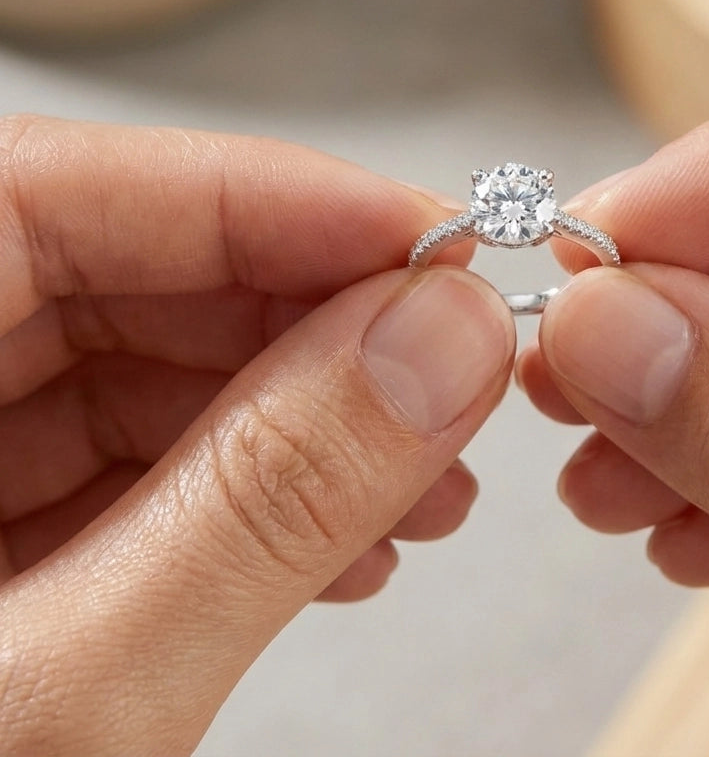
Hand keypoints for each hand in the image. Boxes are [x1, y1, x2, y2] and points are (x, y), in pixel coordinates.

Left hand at [0, 117, 514, 756]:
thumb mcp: (67, 710)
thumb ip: (268, 499)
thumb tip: (443, 341)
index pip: (59, 193)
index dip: (274, 200)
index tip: (439, 243)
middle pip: (118, 273)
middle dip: (315, 322)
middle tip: (458, 371)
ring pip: (142, 367)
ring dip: (305, 414)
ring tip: (428, 479)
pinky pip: (133, 461)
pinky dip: (253, 491)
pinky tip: (347, 538)